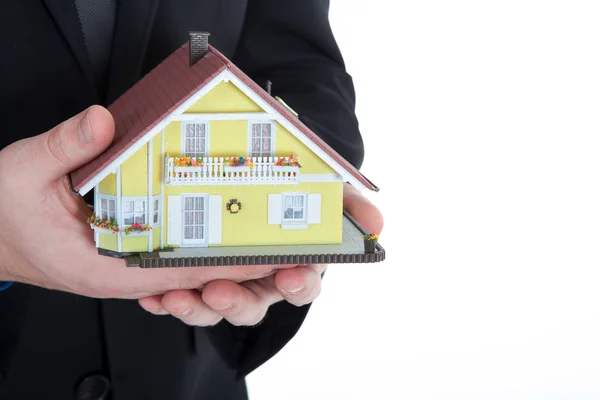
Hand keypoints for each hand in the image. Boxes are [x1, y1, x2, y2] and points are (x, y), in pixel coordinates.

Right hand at [0, 106, 283, 297]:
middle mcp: (119, 274)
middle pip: (190, 273)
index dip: (225, 264)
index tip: (265, 256)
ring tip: (260, 234)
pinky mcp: (121, 252)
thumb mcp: (22, 171)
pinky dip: (193, 242)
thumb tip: (104, 122)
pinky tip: (216, 225)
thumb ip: (64, 147)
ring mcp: (122, 265)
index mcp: (102, 268)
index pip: (178, 271)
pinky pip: (165, 252)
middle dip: (235, 263)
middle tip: (279, 242)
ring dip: (219, 253)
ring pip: (181, 265)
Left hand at [138, 184, 383, 325]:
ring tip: (175, 296)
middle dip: (237, 302)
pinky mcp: (196, 274)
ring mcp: (229, 277)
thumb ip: (349, 202)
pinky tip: (152, 293)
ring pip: (214, 306)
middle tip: (218, 290)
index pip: (303, 283)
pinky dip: (167, 297)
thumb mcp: (326, 186)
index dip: (299, 284)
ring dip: (195, 307)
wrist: (262, 175)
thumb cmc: (297, 187)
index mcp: (296, 262)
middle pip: (253, 304)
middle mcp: (262, 278)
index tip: (290, 276)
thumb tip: (377, 223)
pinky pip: (182, 294)